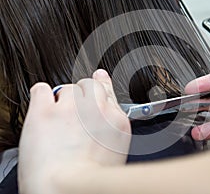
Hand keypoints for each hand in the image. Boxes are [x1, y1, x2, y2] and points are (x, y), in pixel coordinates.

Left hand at [18, 69, 130, 193]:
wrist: (66, 192)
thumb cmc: (90, 184)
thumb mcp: (115, 155)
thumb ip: (111, 129)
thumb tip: (106, 117)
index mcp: (116, 122)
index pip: (108, 90)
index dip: (101, 86)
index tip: (99, 79)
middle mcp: (96, 110)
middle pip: (90, 85)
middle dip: (83, 95)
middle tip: (74, 110)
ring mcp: (71, 108)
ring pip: (68, 88)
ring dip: (62, 99)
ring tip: (57, 119)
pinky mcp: (45, 111)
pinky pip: (42, 90)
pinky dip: (41, 96)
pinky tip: (43, 106)